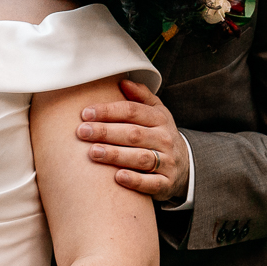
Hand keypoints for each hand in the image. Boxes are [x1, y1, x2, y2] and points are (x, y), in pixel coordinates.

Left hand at [77, 79, 190, 201]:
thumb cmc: (159, 135)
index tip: (86, 113)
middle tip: (82, 132)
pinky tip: (118, 177)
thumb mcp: (156, 113)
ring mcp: (167, 162)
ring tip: (93, 152)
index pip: (132, 111)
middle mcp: (165, 139)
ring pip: (141, 158)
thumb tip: (123, 81)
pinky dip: (136, 181)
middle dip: (106, 132)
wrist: (184, 165)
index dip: (109, 111)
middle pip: (133, 134)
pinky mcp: (167, 183)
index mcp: (160, 119)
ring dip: (116, 155)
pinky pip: (151, 183)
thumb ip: (141, 97)